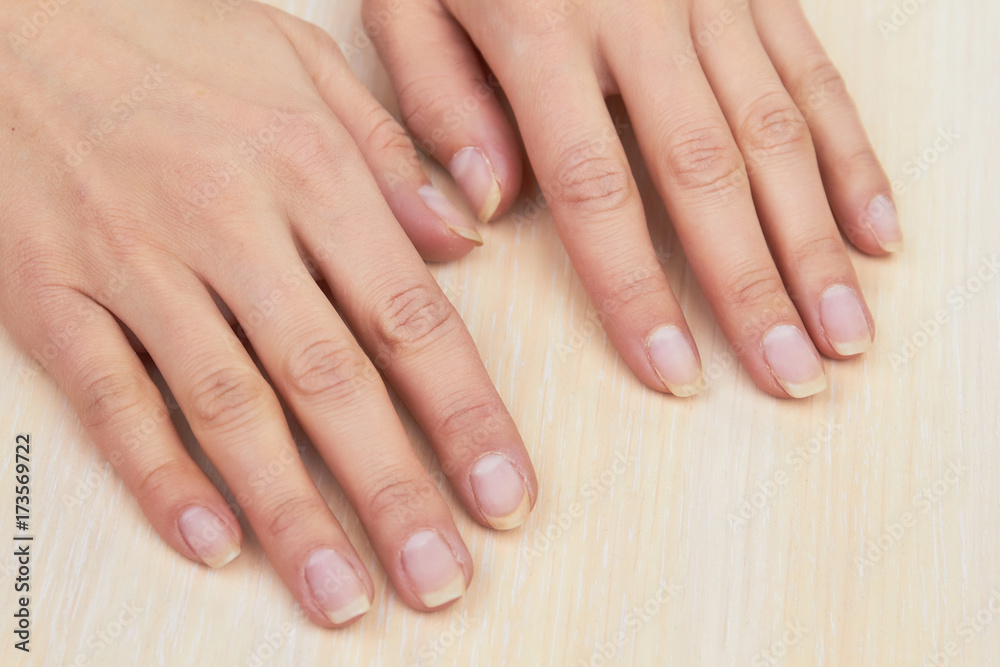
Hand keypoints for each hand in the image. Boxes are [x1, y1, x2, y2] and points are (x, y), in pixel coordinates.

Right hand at [0, 0, 535, 624]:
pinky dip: (159, 477)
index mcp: (310, 171)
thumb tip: (468, 237)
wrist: (14, 14)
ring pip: (228, 410)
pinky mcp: (53, 295)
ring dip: (291, 513)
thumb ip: (392, 156)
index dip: (465, 417)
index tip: (505, 494)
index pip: (410, 318)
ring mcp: (137, 265)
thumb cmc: (166, 35)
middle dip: (393, 491)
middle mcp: (232, 227)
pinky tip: (211, 543)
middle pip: (330, 383)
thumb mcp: (301, 64)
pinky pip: (112, 399)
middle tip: (441, 578)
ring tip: (344, 594)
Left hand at [363, 0, 900, 397]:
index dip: (637, 288)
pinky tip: (878, 231)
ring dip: (819, 237)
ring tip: (846, 330)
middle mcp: (639, 13)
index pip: (593, 188)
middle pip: (708, 171)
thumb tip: (492, 206)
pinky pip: (815, 71)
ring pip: (778, 129)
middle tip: (795, 375)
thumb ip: (436, 96)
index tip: (673, 372)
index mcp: (539, 28)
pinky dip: (851, 156)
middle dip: (756, 283)